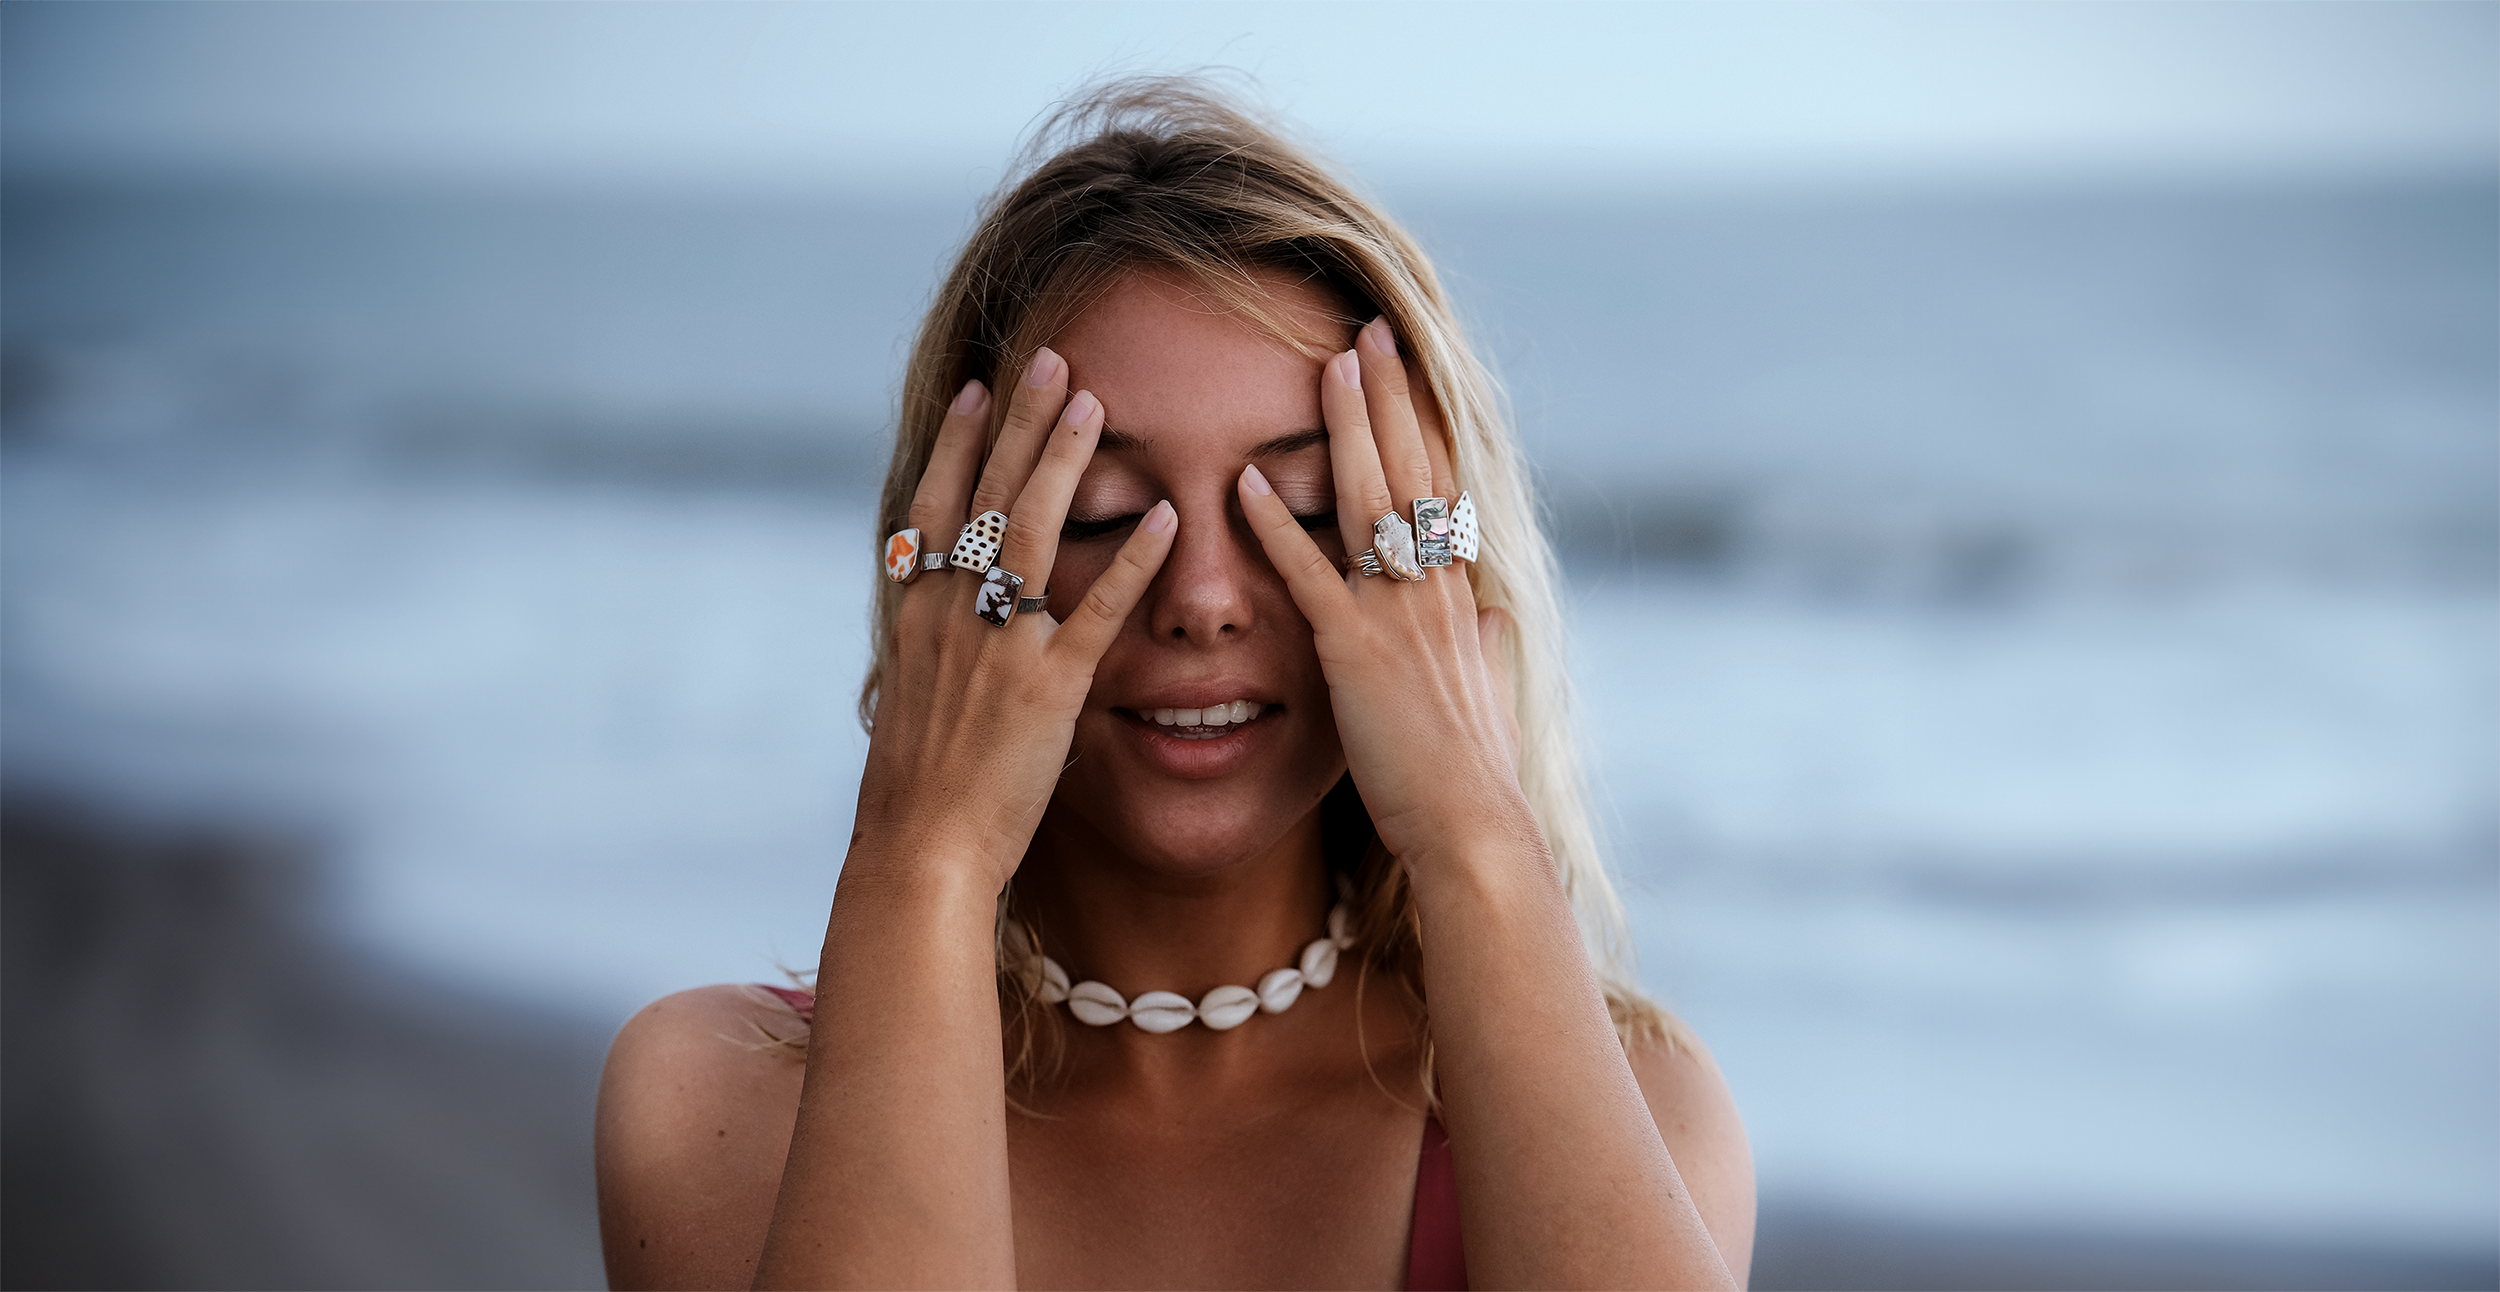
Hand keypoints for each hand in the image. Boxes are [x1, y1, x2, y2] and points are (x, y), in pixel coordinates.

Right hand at [852, 350, 1175, 890]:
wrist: (919, 851)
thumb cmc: (921, 791)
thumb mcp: (916, 698)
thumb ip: (937, 645)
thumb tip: (944, 612)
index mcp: (918, 615)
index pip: (937, 504)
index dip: (961, 442)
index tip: (982, 385)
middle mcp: (951, 615)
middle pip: (986, 495)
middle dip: (1020, 422)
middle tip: (1051, 356)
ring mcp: (999, 647)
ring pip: (1031, 531)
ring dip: (1064, 460)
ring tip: (1095, 400)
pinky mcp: (1048, 689)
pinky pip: (1095, 611)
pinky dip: (1131, 560)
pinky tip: (1166, 516)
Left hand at [1235, 318, 1532, 870]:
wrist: (1473, 826)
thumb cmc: (1471, 772)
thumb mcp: (1487, 692)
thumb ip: (1483, 642)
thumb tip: (1491, 609)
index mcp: (1457, 594)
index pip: (1440, 487)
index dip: (1421, 424)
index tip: (1406, 370)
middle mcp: (1433, 589)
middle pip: (1409, 469)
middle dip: (1387, 397)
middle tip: (1366, 332)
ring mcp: (1396, 614)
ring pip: (1367, 499)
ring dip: (1345, 427)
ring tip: (1326, 366)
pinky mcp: (1354, 650)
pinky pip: (1309, 574)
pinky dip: (1275, 525)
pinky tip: (1245, 482)